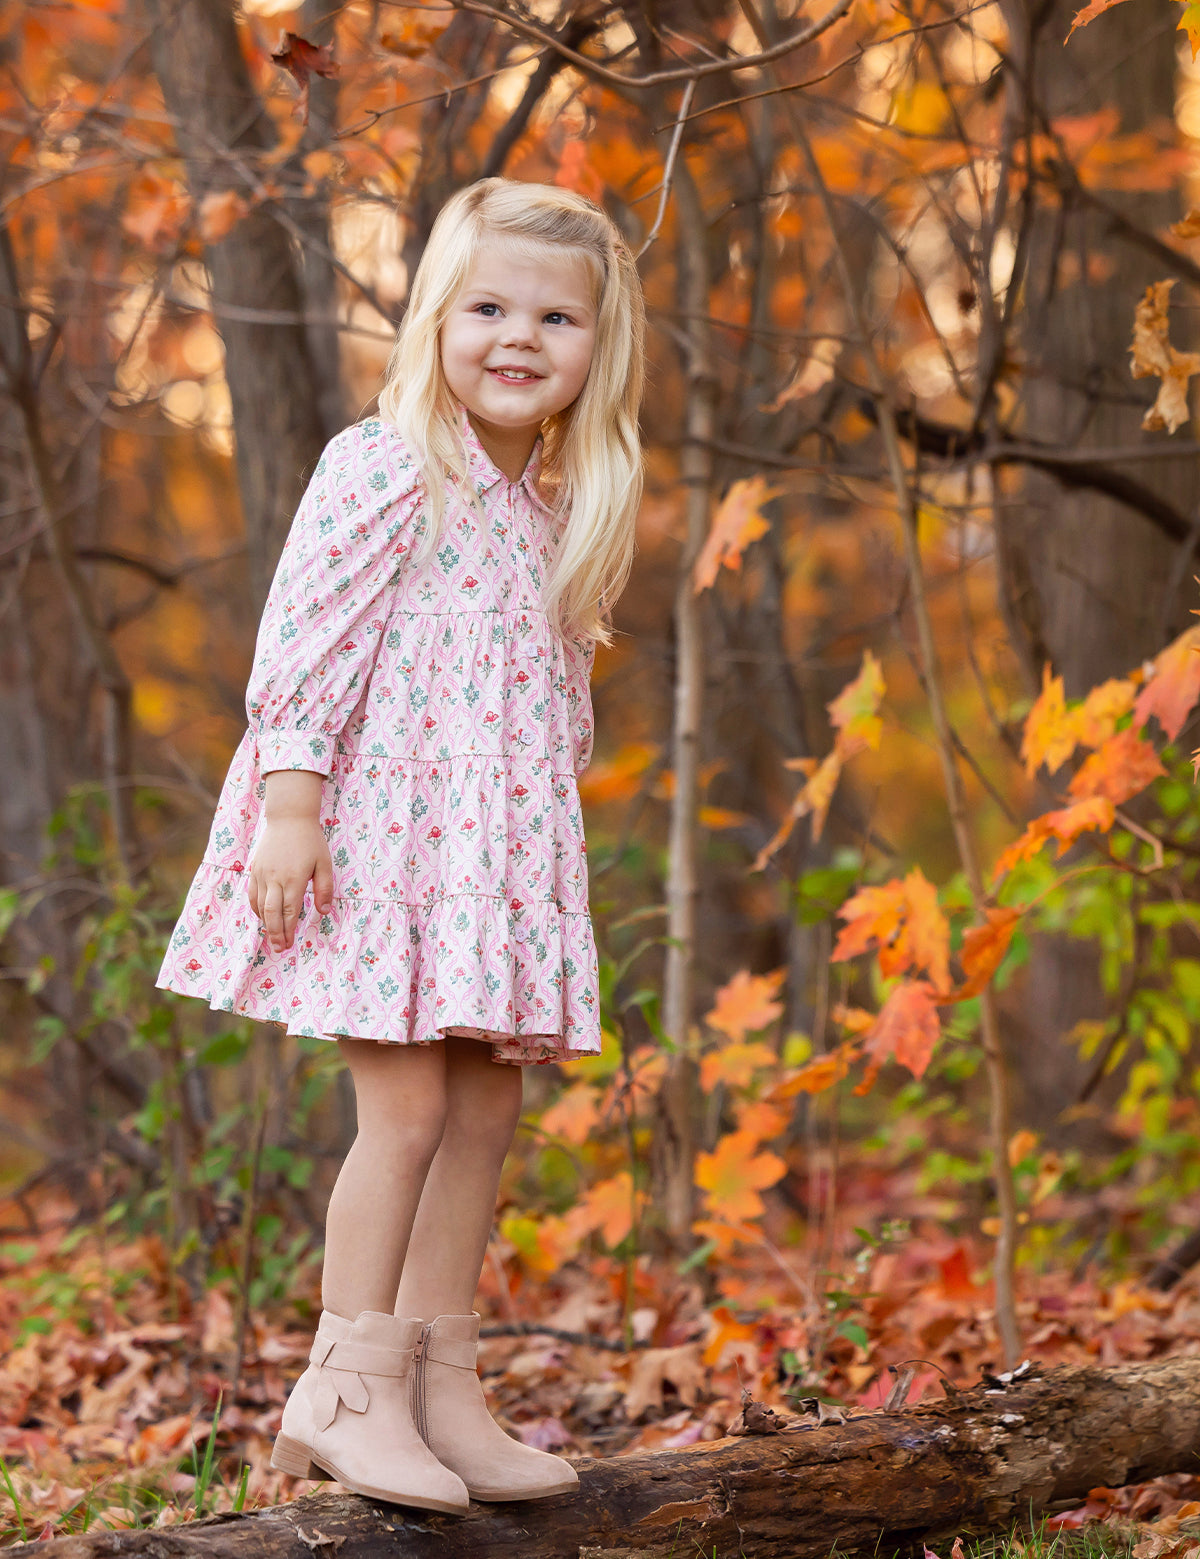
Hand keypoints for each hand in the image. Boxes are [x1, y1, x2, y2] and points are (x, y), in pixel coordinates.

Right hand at [248, 772, 334, 952]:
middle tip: (280, 948)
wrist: (288, 818)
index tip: (290, 944)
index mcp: (294, 879)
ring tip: (273, 938)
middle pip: (272, 914)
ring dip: (265, 924)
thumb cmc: (310, 841)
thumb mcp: (324, 863)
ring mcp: (262, 874)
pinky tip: (264, 918)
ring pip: (260, 906)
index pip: (289, 912)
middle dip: (275, 934)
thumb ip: (324, 889)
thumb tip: (323, 912)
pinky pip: (252, 895)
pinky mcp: (255, 870)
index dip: (289, 930)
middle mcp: (275, 879)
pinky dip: (256, 909)